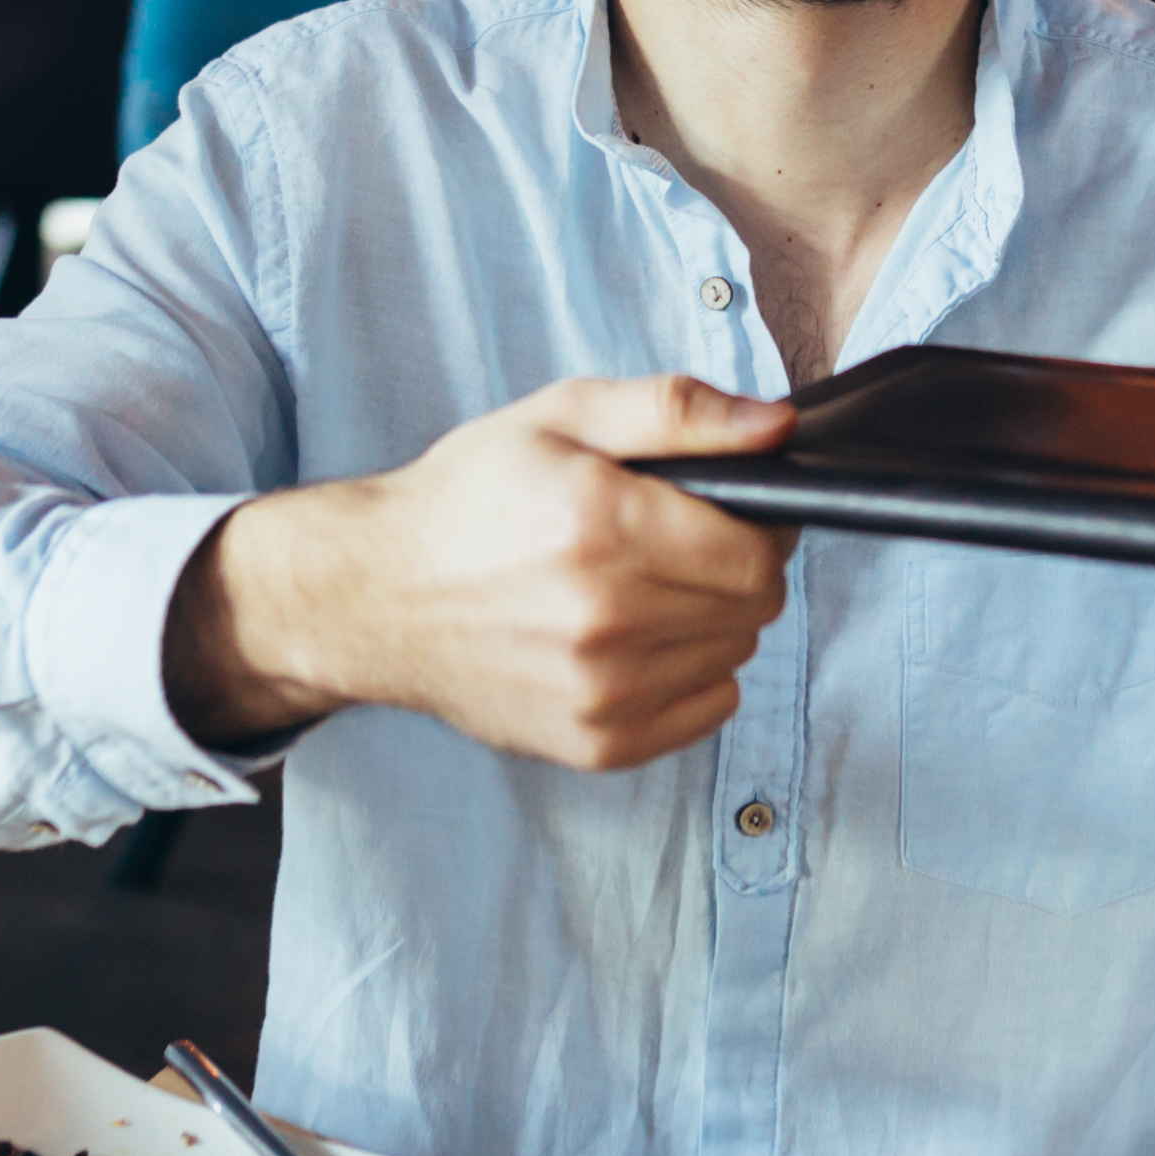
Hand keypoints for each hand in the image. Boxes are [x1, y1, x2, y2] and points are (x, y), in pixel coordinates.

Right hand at [167, 377, 801, 770]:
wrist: (376, 594)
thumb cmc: (470, 497)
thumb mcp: (564, 416)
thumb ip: (678, 412)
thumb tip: (778, 429)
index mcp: (604, 526)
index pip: (759, 554)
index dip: (758, 528)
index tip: (722, 515)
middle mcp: (606, 619)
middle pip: (754, 608)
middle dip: (733, 571)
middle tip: (675, 548)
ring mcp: (600, 692)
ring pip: (734, 658)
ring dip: (709, 624)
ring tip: (643, 592)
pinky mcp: (593, 743)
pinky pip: (707, 711)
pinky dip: (690, 676)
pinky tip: (636, 643)